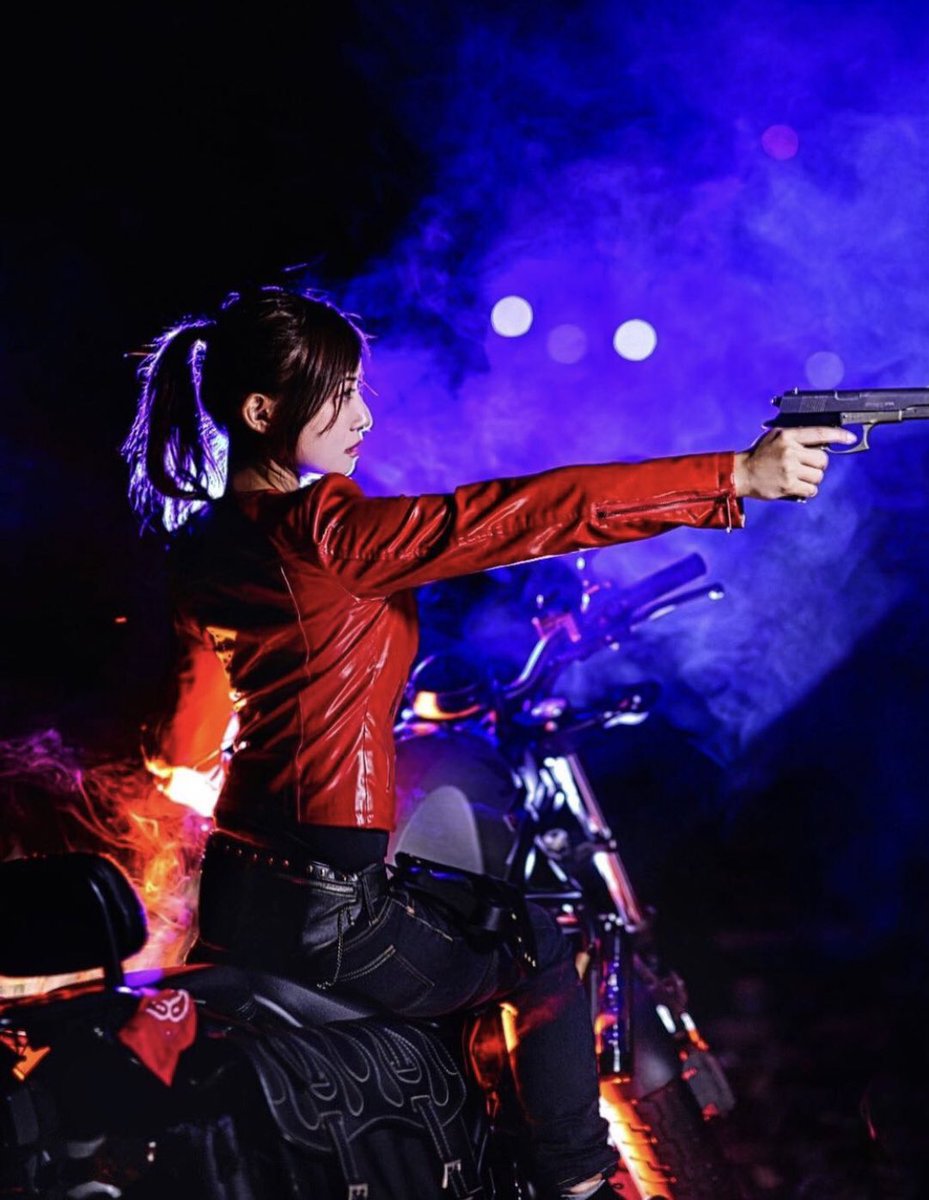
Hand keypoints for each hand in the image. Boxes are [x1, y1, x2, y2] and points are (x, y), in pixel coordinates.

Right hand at [733, 427, 856, 499]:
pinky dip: (807, 490)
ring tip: (798, 477)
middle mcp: (790, 451)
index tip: (850, 437)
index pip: (819, 433)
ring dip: (812, 478)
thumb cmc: (759, 455)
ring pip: (818, 476)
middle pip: (823, 459)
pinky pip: (811, 489)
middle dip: (819, 464)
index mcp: (788, 436)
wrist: (741, 473)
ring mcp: (789, 469)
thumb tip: (823, 441)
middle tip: (807, 466)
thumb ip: (797, 436)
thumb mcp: (775, 437)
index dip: (838, 435)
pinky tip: (797, 487)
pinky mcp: (788, 485)